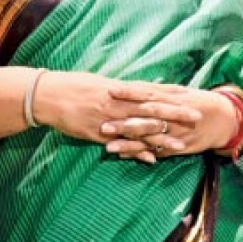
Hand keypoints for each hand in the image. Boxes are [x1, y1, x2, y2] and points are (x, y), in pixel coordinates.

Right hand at [29, 72, 198, 163]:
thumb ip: (124, 89)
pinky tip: (152, 159)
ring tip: (181, 145)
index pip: (151, 91)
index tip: (192, 94)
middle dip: (176, 114)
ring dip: (161, 138)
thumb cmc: (73, 86)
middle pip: (152, 109)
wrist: (45, 95)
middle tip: (198, 117)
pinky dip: (136, 152)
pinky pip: (121, 145)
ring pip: (139, 129)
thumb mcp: (100, 82)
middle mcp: (116, 103)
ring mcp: (108, 120)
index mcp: (118, 89)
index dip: (172, 93)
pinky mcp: (97, 134)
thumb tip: (143, 88)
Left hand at [100, 82, 240, 163]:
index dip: (130, 93)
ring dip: (129, 144)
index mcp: (173, 98)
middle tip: (103, 126)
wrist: (226, 120)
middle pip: (146, 119)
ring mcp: (176, 133)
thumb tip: (137, 85)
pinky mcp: (179, 147)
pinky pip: (157, 151)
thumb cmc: (201, 102)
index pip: (149, 94)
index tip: (111, 90)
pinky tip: (124, 157)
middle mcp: (174, 116)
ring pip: (150, 139)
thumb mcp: (182, 92)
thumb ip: (161, 91)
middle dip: (124, 123)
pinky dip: (141, 154)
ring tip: (108, 148)